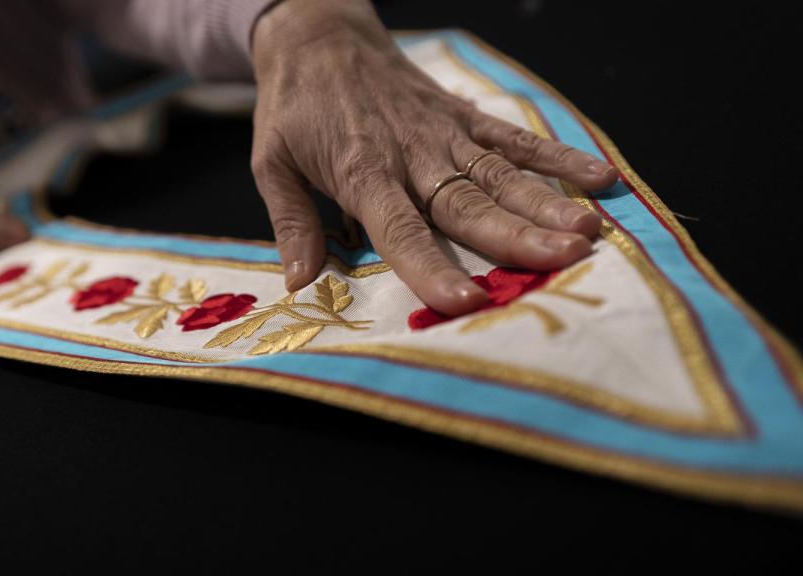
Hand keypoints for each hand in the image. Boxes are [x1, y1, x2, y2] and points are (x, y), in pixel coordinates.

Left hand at [250, 0, 617, 314]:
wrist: (317, 36)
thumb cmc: (294, 106)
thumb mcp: (270, 161)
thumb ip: (292, 222)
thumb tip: (299, 282)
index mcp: (362, 171)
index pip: (401, 229)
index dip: (432, 266)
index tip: (464, 301)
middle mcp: (412, 154)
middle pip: (468, 203)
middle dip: (516, 235)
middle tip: (561, 261)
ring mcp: (444, 133)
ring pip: (500, 173)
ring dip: (545, 202)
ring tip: (589, 230)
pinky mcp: (462, 116)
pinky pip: (513, 137)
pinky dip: (555, 156)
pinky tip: (598, 177)